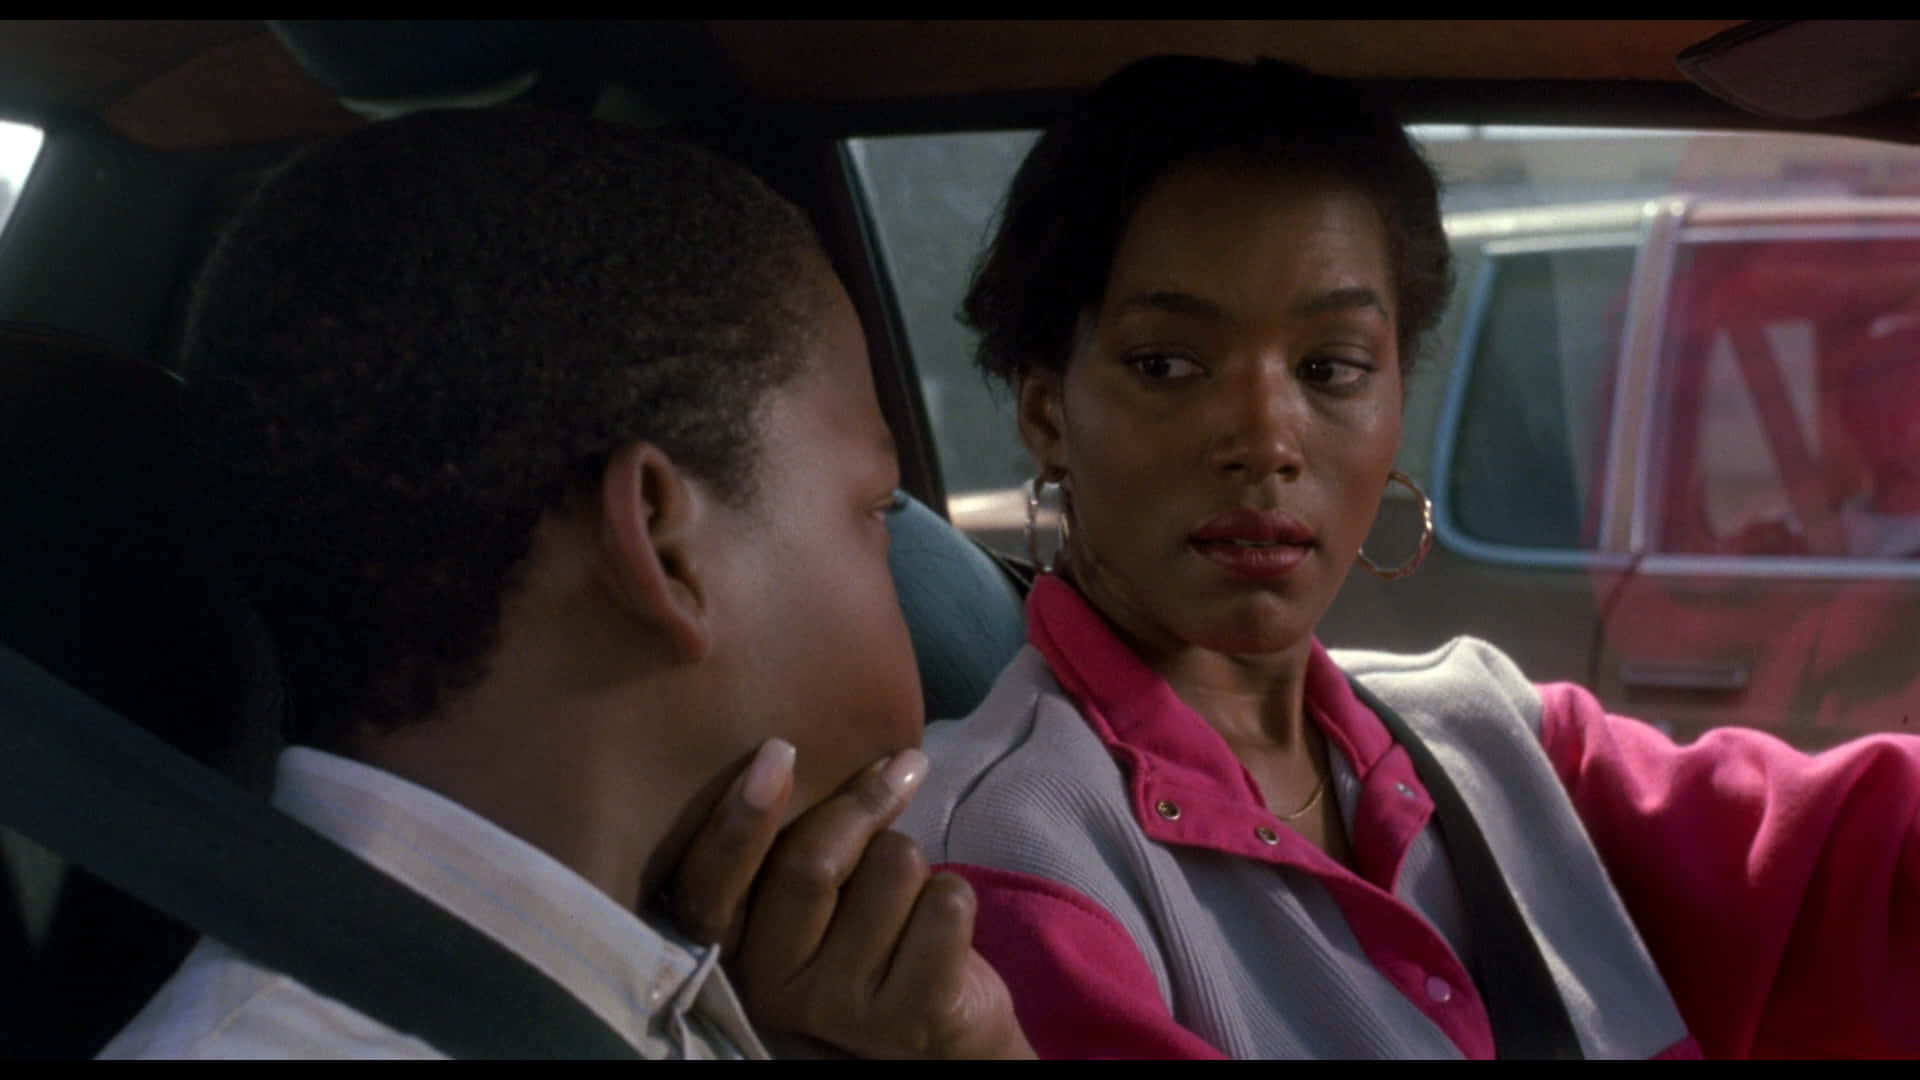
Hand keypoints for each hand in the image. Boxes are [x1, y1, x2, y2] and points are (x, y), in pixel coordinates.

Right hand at [667, 738, 1034, 1059]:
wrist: (938, 1040)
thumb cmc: (867, 940)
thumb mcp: (814, 897)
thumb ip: (799, 840)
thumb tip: (826, 747)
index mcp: (735, 951)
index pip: (711, 886)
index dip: (743, 818)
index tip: (779, 751)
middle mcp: (774, 989)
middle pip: (811, 863)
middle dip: (862, 807)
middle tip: (895, 775)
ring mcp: (842, 1009)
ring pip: (892, 867)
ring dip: (913, 862)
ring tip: (907, 898)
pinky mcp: (912, 1017)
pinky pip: (945, 904)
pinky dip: (955, 897)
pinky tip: (941, 931)